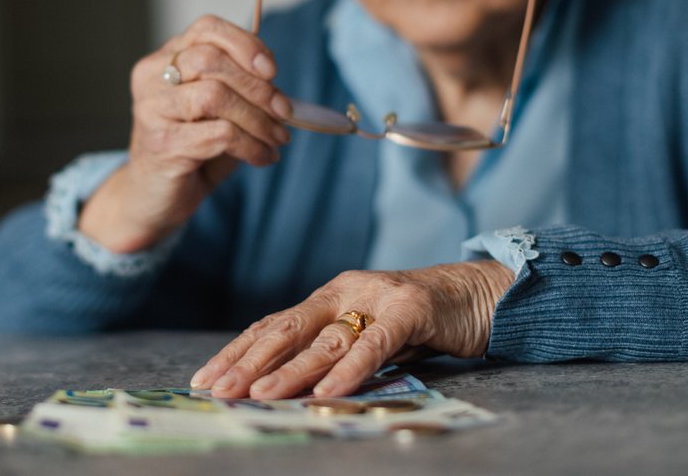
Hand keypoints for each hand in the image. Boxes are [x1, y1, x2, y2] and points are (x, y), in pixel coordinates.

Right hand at [79, 15, 292, 252]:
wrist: (153, 197)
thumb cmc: (190, 148)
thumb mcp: (216, 109)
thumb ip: (238, 86)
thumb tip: (278, 83)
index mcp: (164, 59)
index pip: (206, 29)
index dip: (245, 44)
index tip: (273, 71)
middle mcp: (151, 77)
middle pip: (211, 60)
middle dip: (258, 87)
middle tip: (284, 112)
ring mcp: (152, 109)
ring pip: (215, 95)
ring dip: (258, 119)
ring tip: (277, 138)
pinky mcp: (161, 144)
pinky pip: (219, 135)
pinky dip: (251, 146)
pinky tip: (262, 157)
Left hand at [190, 260, 513, 398]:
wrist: (481, 295)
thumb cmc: (420, 322)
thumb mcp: (366, 337)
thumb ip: (331, 354)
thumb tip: (281, 387)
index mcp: (328, 297)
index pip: (272, 326)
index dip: (236, 352)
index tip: (206, 379)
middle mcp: (346, 292)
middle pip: (286, 329)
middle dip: (247, 362)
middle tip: (217, 389)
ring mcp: (377, 298)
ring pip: (325, 339)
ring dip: (289, 371)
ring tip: (259, 395)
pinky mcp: (411, 311)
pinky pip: (376, 345)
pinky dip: (350, 370)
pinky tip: (328, 391)